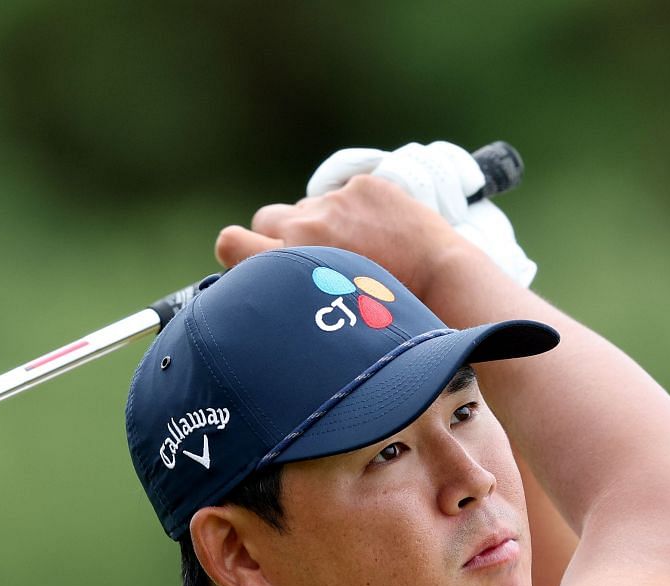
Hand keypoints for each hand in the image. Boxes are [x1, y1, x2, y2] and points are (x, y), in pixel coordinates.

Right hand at [215, 140, 535, 296]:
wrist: (439, 280)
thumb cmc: (378, 315)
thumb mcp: (318, 314)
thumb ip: (286, 294)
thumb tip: (262, 291)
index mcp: (287, 262)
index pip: (230, 242)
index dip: (239, 252)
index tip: (255, 263)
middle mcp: (303, 227)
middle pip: (265, 220)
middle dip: (280, 237)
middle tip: (311, 260)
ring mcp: (334, 202)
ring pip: (306, 208)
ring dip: (319, 224)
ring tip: (352, 250)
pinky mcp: (363, 186)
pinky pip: (342, 194)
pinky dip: (354, 211)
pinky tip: (378, 235)